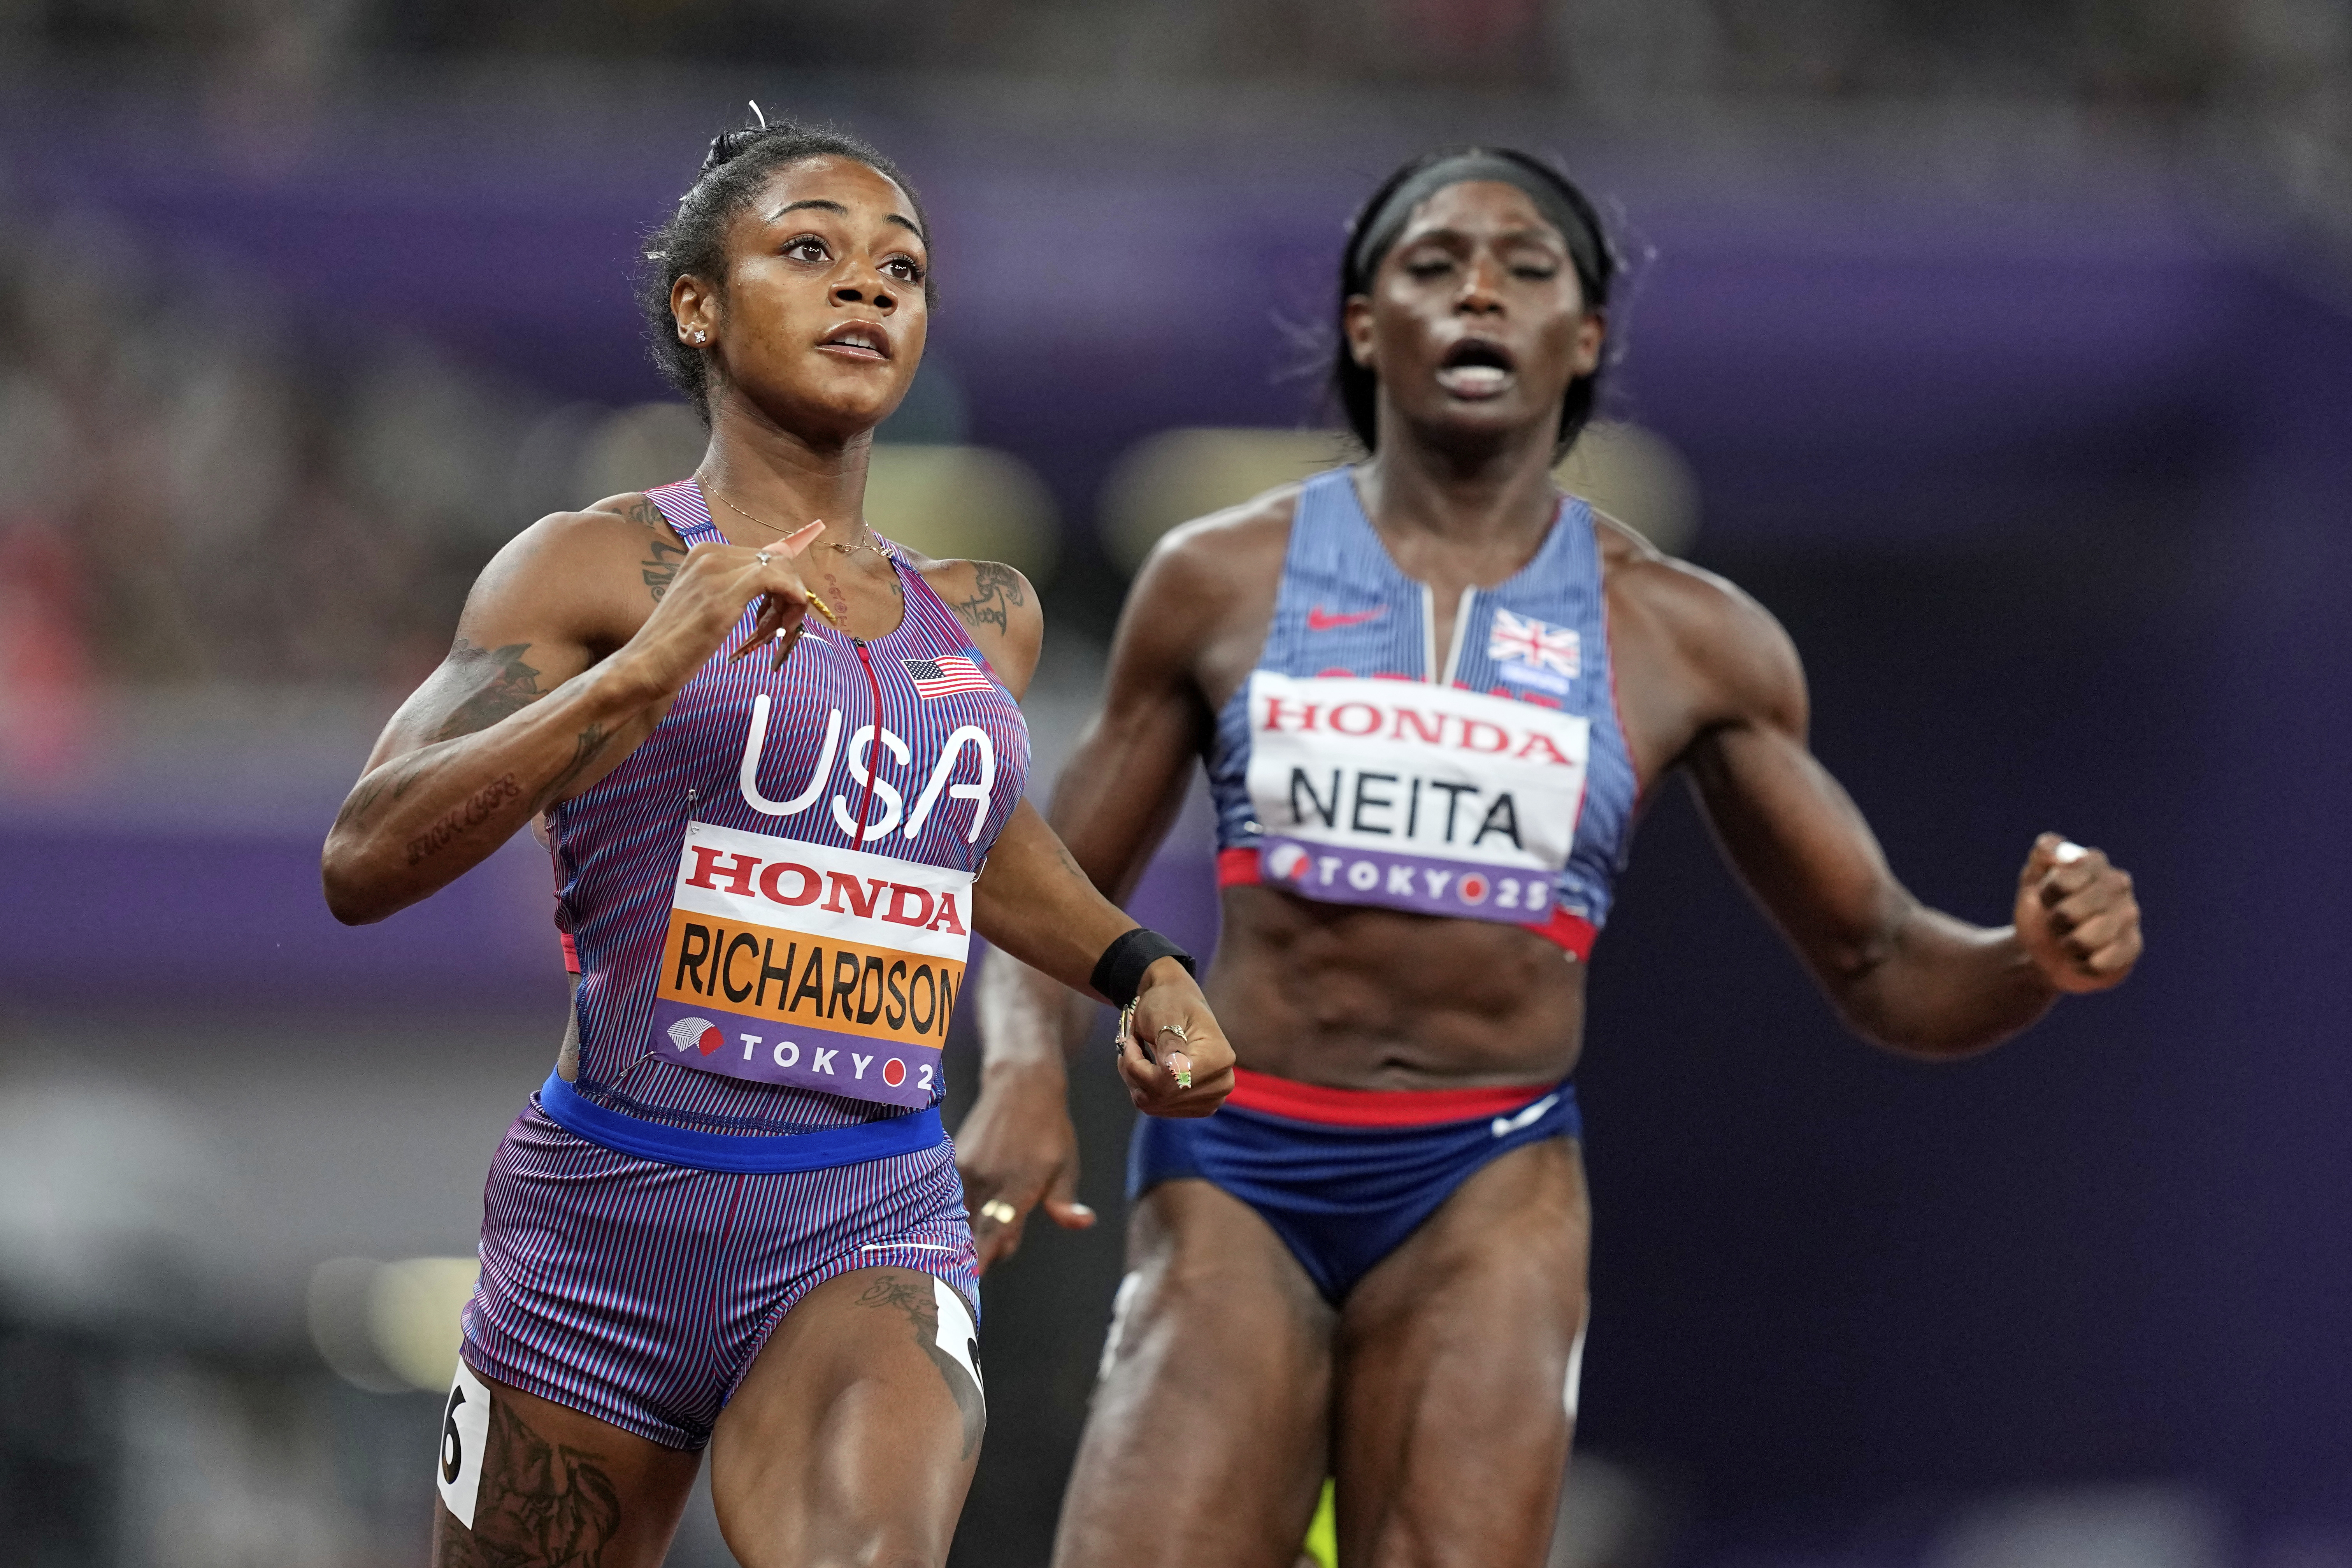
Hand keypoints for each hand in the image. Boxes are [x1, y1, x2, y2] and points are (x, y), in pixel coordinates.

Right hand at [613, 520, 825, 696]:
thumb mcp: (708, 605)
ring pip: (780, 568)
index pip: (764, 557)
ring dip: (791, 601)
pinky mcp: (723, 596)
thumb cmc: (677, 644)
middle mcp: (710, 554)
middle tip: (783, 626)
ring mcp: (715, 571)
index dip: (781, 585)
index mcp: (705, 554)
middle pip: (776, 559)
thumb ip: (734, 589)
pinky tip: (783, 626)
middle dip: (789, 592)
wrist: (645, 666)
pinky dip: (791, 600)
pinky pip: (776, 579)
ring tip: (776, 632)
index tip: (778, 616)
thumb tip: (774, 588)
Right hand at [955, 1064, 1093, 1274]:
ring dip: (971, 1231)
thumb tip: (1082, 1222)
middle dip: (983, 1250)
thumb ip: (1065, 1202)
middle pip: (975, 1231)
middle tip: (995, 1253)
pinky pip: (951, 1199)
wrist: (1020, 1086)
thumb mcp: (1065, 1166)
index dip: (982, 1253)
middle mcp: (987, 1178)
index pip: (996, 1226)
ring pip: (960, 1216)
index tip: (969, 1276)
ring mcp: (966, 1170)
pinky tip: (972, 1210)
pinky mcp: (953, 1163)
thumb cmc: (1049, 1131)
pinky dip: (959, 1211)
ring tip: (987, 1227)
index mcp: (1019, 1183)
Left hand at [1117, 956, 1235, 1116]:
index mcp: (1218, 1059)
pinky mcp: (1197, 1106)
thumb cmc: (1170, 1002)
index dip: (1137, 1064)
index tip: (1128, 1039)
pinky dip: (1142, 1087)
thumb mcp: (1165, 1014)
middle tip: (1129, 1043)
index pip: (1168, 1080)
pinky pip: (1156, 1107)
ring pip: (1153, 1103)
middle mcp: (1220, 1084)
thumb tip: (1175, 1071)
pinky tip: (1146, 1065)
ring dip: (1135, 1078)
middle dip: (1133, 1070)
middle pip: (1160, 1096)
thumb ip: (1169, 1042)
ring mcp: (1211, 1099)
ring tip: (1137, 1051)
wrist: (1177, 1001)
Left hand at [2014, 832, 2141, 993]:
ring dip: (2068, 945)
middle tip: (2057, 922)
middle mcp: (2118, 883)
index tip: (2045, 898)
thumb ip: (2041, 858)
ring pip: (2085, 939)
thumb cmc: (2040, 912)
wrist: (2044, 951)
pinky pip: (2101, 961)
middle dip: (2055, 923)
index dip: (2046, 895)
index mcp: (2093, 862)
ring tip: (2071, 940)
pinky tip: (2085, 958)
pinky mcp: (2133, 946)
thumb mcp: (2031, 882)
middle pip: (2070, 913)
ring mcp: (2129, 914)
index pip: (2061, 881)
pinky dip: (2083, 964)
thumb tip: (2055, 850)